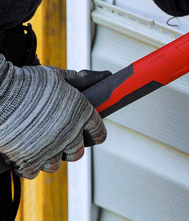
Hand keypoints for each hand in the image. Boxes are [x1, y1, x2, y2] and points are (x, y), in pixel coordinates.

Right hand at [0, 56, 110, 177]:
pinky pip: (33, 172)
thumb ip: (82, 80)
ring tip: (39, 145)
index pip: (99, 133)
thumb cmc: (29, 81)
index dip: (93, 133)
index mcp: (83, 113)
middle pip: (77, 153)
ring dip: (49, 157)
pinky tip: (24, 154)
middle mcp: (70, 134)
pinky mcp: (28, 160)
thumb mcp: (58, 76)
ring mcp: (49, 150)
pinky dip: (28, 166)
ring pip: (55, 164)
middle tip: (58, 138)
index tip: (87, 133)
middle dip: (70, 147)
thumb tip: (106, 75)